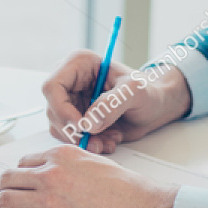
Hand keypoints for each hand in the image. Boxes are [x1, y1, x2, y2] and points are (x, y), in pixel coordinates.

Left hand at [0, 143, 176, 207]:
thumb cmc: (132, 193)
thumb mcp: (99, 165)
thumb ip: (74, 168)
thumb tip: (63, 178)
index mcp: (62, 156)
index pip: (26, 163)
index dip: (13, 174)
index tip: (7, 182)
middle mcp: (50, 174)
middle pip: (9, 179)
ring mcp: (47, 200)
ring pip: (5, 200)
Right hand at [41, 50, 190, 153]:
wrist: (154, 107)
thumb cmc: (147, 92)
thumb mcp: (134, 92)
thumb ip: (112, 104)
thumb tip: (88, 123)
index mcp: (79, 63)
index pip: (53, 87)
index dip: (62, 110)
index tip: (82, 127)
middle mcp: (70, 81)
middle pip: (53, 110)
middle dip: (75, 131)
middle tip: (97, 141)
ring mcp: (71, 101)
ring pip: (60, 127)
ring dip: (84, 140)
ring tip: (109, 140)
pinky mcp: (76, 119)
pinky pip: (71, 137)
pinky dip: (88, 144)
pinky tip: (108, 140)